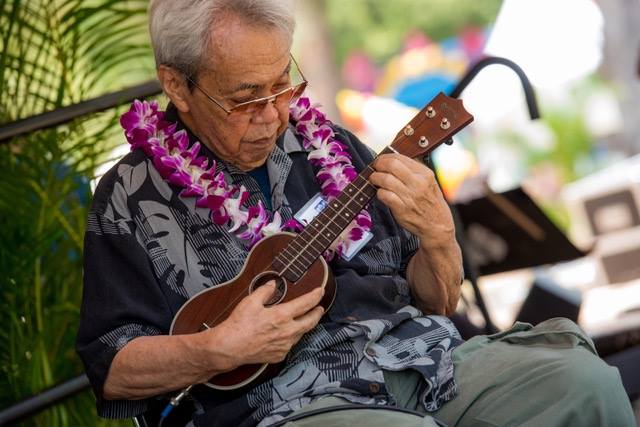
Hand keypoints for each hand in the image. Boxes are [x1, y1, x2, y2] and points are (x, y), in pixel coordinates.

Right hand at [210, 282, 324, 367]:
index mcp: (282, 316)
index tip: (320, 291)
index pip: (305, 304)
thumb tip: (273, 283)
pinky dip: (292, 337)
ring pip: (301, 334)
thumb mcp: (251, 302)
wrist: (230, 347)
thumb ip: (265, 291)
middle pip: (311, 321)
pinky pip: (290, 345)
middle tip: (320, 308)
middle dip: (317, 313)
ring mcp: (284, 345)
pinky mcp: (279, 355)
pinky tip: (287, 334)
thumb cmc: (239, 325)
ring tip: (305, 319)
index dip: (315, 296)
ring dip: (304, 325)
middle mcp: (287, 332)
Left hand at [370, 154, 454, 246]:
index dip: (386, 157)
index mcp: (425, 174)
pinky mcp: (402, 208)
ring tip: (374, 180)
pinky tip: (381, 194)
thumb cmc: (431, 204)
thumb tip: (393, 160)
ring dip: (375, 178)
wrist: (437, 226)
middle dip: (379, 164)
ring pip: (385, 179)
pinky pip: (384, 195)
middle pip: (391, 165)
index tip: (381, 161)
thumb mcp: (429, 182)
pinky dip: (379, 193)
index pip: (400, 158)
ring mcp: (410, 196)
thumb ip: (414, 171)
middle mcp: (418, 183)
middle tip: (375, 168)